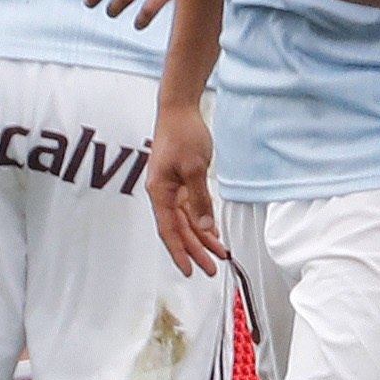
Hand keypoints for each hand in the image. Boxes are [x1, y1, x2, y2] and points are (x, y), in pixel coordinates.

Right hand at [148, 99, 226, 275]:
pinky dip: (202, 220)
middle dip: (196, 250)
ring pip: (187, 220)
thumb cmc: (182, 134)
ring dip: (202, 237)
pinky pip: (191, 207)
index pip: (170, 231)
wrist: (179, 109)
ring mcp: (172, 188)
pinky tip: (213, 231)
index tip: (190, 270)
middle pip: (180, 230)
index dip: (180, 252)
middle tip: (211, 268)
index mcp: (160, 192)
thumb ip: (200, 199)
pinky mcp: (181, 181)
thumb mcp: (194, 168)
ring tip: (219, 254)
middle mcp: (163, 193)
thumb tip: (205, 225)